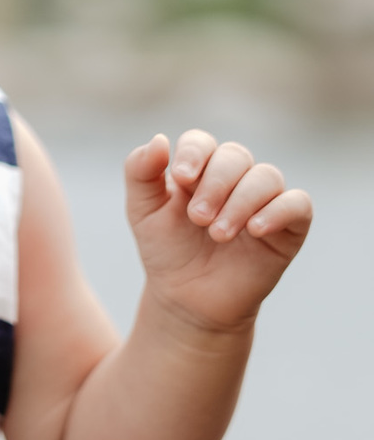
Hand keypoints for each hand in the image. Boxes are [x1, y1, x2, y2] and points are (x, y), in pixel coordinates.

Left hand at [125, 130, 310, 332]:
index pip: (201, 142)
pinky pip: (298, 204)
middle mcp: (235, 178)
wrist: (189, 300)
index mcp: (199, 168)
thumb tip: (159, 139)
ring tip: (218, 234)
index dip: (193, 153)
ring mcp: (264, 200)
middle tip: (197, 219)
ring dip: (241, 201)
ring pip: (266, 176)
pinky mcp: (289, 227)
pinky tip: (255, 229)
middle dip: (215, 184)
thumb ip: (140, 171)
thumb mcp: (142, 211)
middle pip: (235, 155)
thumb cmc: (167, 251)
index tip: (181, 177)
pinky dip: (279, 210)